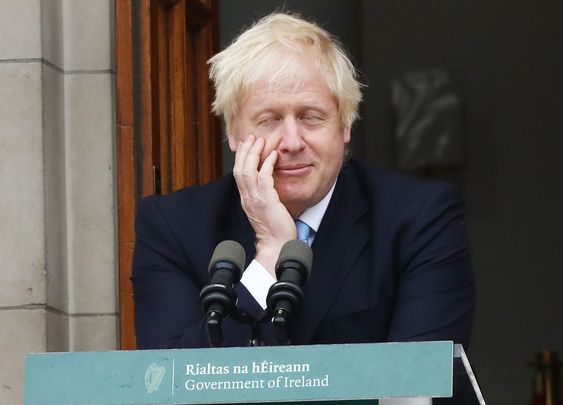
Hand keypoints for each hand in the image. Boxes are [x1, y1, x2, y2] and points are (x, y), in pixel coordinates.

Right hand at [233, 135, 295, 274]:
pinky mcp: (267, 201)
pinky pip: (264, 178)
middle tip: (251, 137)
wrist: (277, 245)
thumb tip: (266, 181)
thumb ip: (262, 194)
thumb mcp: (264, 207)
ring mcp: (255, 199)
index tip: (245, 144)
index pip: (238, 173)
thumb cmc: (275, 228)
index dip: (241, 157)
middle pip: (239, 169)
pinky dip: (267, 164)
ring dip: (254, 154)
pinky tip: (273, 155)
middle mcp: (247, 198)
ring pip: (248, 171)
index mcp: (246, 199)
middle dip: (244, 151)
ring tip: (260, 141)